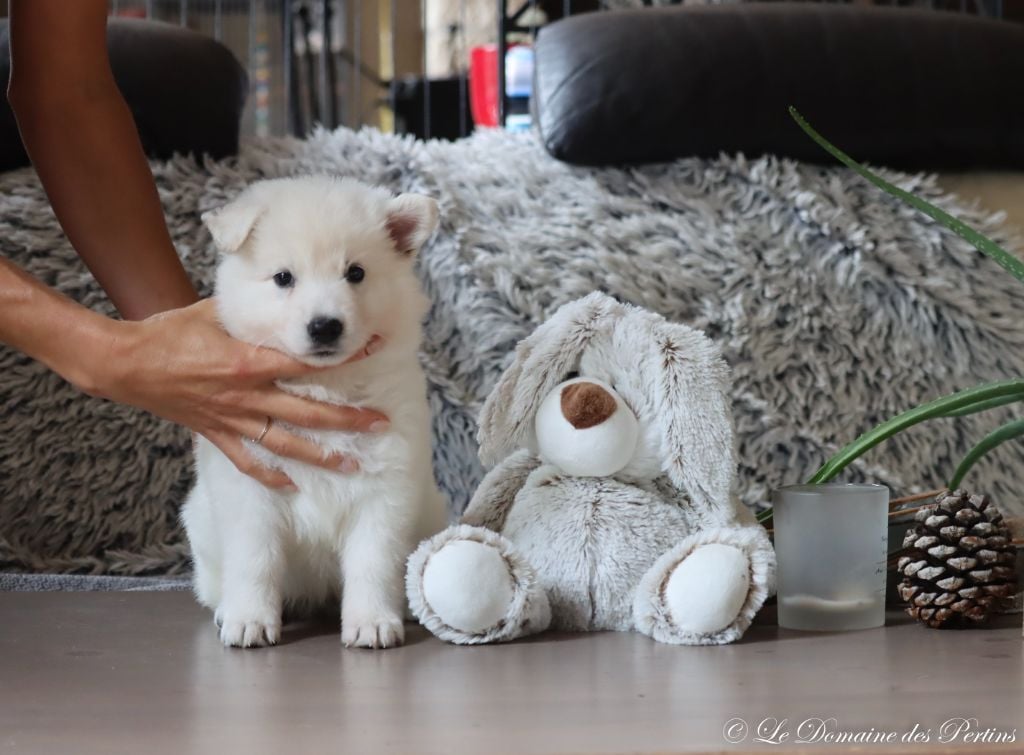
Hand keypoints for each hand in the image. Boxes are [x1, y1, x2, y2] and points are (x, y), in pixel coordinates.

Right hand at [81, 299, 387, 487]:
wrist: (125, 363)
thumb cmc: (168, 332)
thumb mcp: (212, 312)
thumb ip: (250, 313)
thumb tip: (279, 297)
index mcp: (249, 362)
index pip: (307, 362)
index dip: (343, 357)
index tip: (373, 349)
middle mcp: (246, 395)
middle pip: (308, 413)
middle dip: (347, 420)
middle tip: (380, 423)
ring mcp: (232, 418)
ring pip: (285, 444)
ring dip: (321, 455)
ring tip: (352, 464)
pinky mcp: (216, 433)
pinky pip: (247, 461)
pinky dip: (270, 476)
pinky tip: (293, 486)